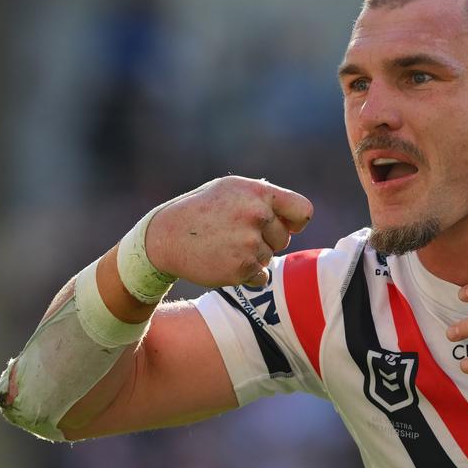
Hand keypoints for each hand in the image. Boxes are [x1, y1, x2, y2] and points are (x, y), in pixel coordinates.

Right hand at [145, 176, 313, 287]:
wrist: (164, 237)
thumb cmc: (201, 211)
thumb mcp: (231, 190)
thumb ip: (265, 199)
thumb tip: (299, 217)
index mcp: (257, 192)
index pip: (303, 211)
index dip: (295, 222)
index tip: (285, 226)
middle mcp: (256, 215)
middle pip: (284, 238)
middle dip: (266, 240)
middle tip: (235, 235)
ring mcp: (249, 243)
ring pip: (270, 258)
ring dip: (252, 257)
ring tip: (224, 246)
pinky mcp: (241, 267)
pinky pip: (262, 277)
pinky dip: (247, 275)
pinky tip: (224, 261)